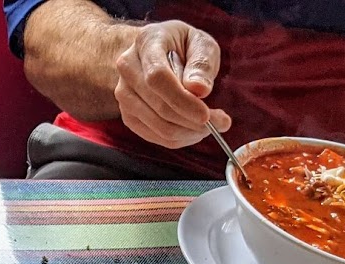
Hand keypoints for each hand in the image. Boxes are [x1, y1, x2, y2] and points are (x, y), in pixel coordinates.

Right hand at [111, 21, 230, 149]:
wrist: (160, 52)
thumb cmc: (184, 46)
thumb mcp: (201, 44)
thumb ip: (202, 64)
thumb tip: (199, 89)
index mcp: (146, 42)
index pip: (157, 77)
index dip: (182, 100)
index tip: (206, 115)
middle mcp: (128, 68)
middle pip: (158, 106)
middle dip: (192, 121)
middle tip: (220, 123)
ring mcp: (124, 94)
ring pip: (157, 125)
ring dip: (188, 132)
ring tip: (210, 126)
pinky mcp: (128, 115)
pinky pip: (154, 136)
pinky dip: (178, 139)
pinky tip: (194, 130)